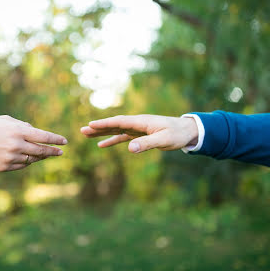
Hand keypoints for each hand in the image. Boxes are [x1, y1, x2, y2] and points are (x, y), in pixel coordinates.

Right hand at [0, 115, 66, 170]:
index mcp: (18, 131)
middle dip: (53, 151)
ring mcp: (10, 158)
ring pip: (32, 160)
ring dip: (40, 157)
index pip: (43, 136)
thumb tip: (36, 133)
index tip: (64, 142)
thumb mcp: (5, 120)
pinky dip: (27, 162)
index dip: (56, 139)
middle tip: (60, 152)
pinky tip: (28, 158)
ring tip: (45, 154)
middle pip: (41, 151)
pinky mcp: (4, 167)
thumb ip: (23, 126)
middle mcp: (16, 145)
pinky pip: (21, 165)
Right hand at [80, 115, 197, 152]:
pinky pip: (122, 137)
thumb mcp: (164, 140)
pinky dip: (112, 140)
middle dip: (98, 127)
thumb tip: (130, 149)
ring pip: (116, 130)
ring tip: (87, 134)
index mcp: (141, 122)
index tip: (91, 124)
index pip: (119, 122)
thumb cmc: (177, 134)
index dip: (104, 124)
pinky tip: (102, 145)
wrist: (187, 131)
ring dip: (101, 132)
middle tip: (82, 130)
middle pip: (114, 124)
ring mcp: (137, 128)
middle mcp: (137, 123)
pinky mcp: (139, 135)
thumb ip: (147, 144)